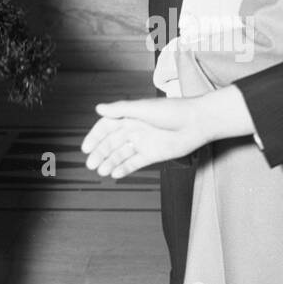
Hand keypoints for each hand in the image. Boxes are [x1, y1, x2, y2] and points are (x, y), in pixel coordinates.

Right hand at [82, 86, 254, 178]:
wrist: (197, 122)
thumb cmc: (172, 111)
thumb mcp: (143, 108)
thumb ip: (121, 110)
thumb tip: (98, 108)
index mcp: (130, 116)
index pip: (106, 127)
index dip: (95, 137)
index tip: (85, 148)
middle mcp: (135, 129)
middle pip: (112, 143)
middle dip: (100, 153)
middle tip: (90, 164)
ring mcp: (143, 142)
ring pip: (121, 154)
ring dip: (110, 162)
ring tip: (100, 171)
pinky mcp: (152, 154)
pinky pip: (134, 163)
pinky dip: (124, 169)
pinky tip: (114, 174)